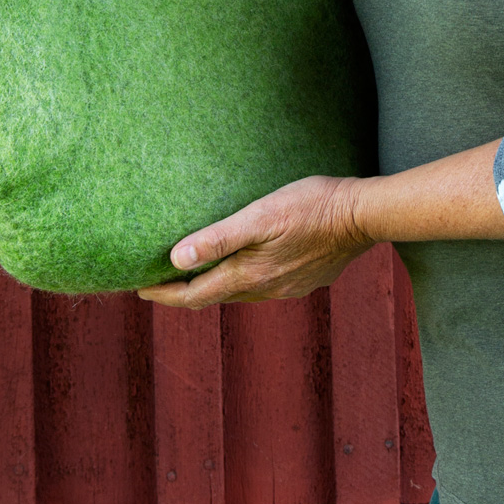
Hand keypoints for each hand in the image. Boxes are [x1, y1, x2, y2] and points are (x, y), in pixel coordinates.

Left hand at [137, 175, 371, 307]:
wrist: (364, 214)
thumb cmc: (311, 206)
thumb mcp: (260, 215)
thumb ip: (219, 238)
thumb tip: (177, 260)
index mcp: (249, 277)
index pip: (193, 296)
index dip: (163, 295)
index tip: (139, 289)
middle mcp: (266, 290)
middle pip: (214, 297)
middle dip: (185, 292)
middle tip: (161, 280)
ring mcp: (287, 288)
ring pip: (240, 293)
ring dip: (215, 285)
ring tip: (199, 270)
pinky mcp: (305, 280)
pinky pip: (264, 285)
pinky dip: (244, 278)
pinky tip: (247, 262)